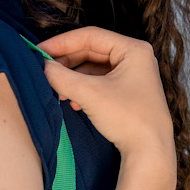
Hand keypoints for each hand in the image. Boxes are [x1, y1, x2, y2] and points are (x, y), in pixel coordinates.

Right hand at [40, 26, 175, 168]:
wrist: (150, 153)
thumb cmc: (128, 119)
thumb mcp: (89, 94)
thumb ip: (61, 77)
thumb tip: (42, 67)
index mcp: (133, 49)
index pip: (90, 36)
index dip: (62, 43)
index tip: (39, 51)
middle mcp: (136, 58)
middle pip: (92, 51)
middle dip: (67, 62)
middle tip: (44, 71)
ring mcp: (134, 76)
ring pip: (94, 68)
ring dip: (73, 78)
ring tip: (57, 91)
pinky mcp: (129, 93)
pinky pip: (100, 83)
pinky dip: (83, 89)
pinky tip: (72, 102)